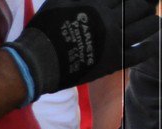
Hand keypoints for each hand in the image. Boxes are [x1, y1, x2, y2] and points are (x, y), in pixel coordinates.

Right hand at [6, 0, 159, 99]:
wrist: (37, 63)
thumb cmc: (43, 32)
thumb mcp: (57, 2)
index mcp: (97, 5)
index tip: (129, 1)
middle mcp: (110, 21)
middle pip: (139, 7)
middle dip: (144, 5)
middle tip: (146, 6)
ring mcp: (115, 42)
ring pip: (146, 27)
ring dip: (152, 22)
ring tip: (153, 21)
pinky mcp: (114, 61)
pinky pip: (141, 53)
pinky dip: (150, 46)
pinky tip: (152, 42)